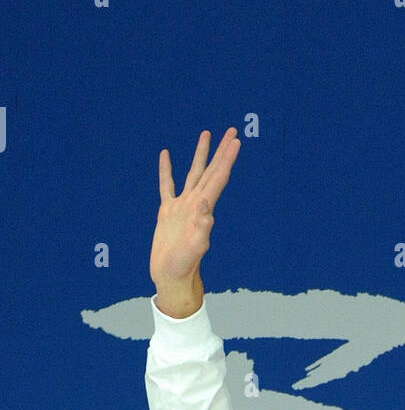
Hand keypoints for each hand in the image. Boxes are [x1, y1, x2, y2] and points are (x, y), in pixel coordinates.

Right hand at [150, 128, 240, 316]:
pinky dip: (166, 169)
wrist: (172, 278)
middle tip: (231, 131)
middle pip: (210, 171)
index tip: (235, 142)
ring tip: (206, 134)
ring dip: (200, 154)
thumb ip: (201, 228)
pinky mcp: (166, 212)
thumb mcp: (193, 248)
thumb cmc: (184, 267)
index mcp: (203, 210)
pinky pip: (166, 185)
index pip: (218, 178)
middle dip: (221, 151)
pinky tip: (165, 155)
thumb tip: (206, 206)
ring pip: (192, 173)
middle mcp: (196, 205)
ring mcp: (182, 207)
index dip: (227, 160)